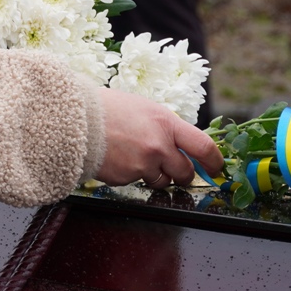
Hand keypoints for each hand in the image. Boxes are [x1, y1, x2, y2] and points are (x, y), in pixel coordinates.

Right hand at [93, 87, 222, 187]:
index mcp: (165, 123)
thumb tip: (180, 144)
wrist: (74, 119)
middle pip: (185, 172)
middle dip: (182, 174)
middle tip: (172, 168)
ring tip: (135, 157)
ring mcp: (142, 165)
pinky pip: (137, 182)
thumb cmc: (107, 108)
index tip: (216, 168)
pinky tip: (117, 158)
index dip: (215, 161)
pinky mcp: (126, 178)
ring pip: (162, 182)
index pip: (204, 147)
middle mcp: (158, 146)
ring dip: (155, 175)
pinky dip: (130, 174)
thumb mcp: (143, 108)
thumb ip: (164, 127)